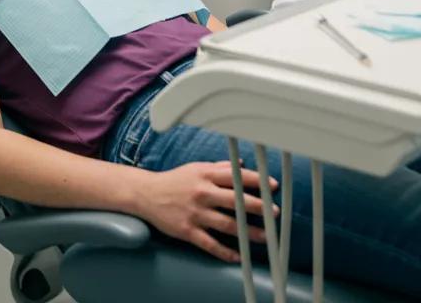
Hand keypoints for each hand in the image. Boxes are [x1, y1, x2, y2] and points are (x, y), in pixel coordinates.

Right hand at [134, 162, 278, 262]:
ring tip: (265, 236)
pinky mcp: (187, 230)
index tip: (272, 186)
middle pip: (235, 201)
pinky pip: (210, 244)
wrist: (146, 194)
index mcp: (205, 175)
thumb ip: (219, 168)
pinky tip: (238, 256)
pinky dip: (225, 252)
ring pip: (227, 225)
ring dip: (249, 232)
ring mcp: (195, 213)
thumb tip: (242, 165)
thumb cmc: (174, 180)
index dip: (256, 181)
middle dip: (258, 207)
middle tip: (274, 213)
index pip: (235, 176)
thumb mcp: (196, 168)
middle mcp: (201, 193)